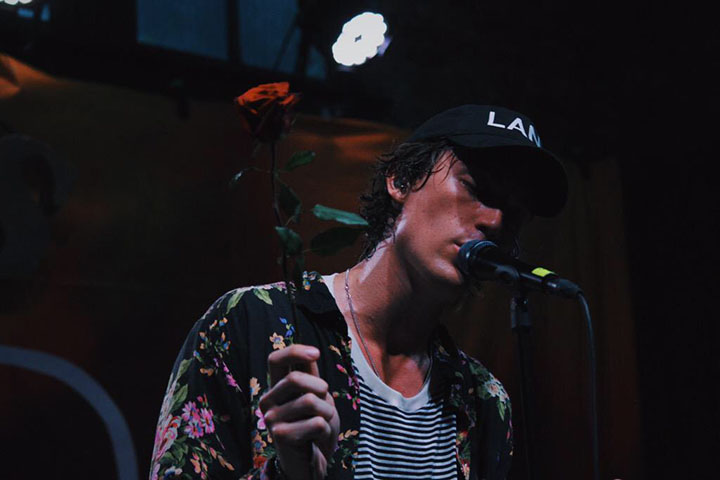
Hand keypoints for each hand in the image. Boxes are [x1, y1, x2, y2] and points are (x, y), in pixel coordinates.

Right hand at [259, 344, 339, 479]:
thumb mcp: (317, 396)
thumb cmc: (315, 426)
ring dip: (328, 412)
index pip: (275, 360)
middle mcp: (268, 401)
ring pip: (310, 401)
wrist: (312, 462)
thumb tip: (311, 351)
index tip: (316, 353)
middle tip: (325, 403)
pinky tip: (316, 438)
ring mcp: (271, 419)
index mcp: (276, 388)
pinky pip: (316, 423)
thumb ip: (311, 375)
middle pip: (295, 379)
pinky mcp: (281, 437)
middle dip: (321, 388)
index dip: (295, 352)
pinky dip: (325, 430)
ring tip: (322, 423)